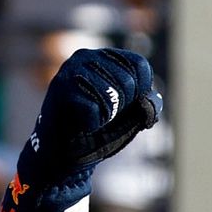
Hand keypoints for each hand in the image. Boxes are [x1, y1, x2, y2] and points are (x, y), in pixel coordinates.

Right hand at [24, 48, 161, 179]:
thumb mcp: (131, 116)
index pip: (140, 65)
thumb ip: (147, 104)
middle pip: (128, 81)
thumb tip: (152, 100)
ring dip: (107, 117)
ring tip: (92, 119)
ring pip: (112, 94)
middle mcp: (87, 57)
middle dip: (123, 108)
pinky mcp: (59, 88)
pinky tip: (81, 124)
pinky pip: (94, 108)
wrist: (66, 154)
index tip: (125, 106)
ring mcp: (70, 70)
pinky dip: (93, 124)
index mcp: (106, 58)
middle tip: (104, 115)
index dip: (142, 93)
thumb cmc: (100, 131)